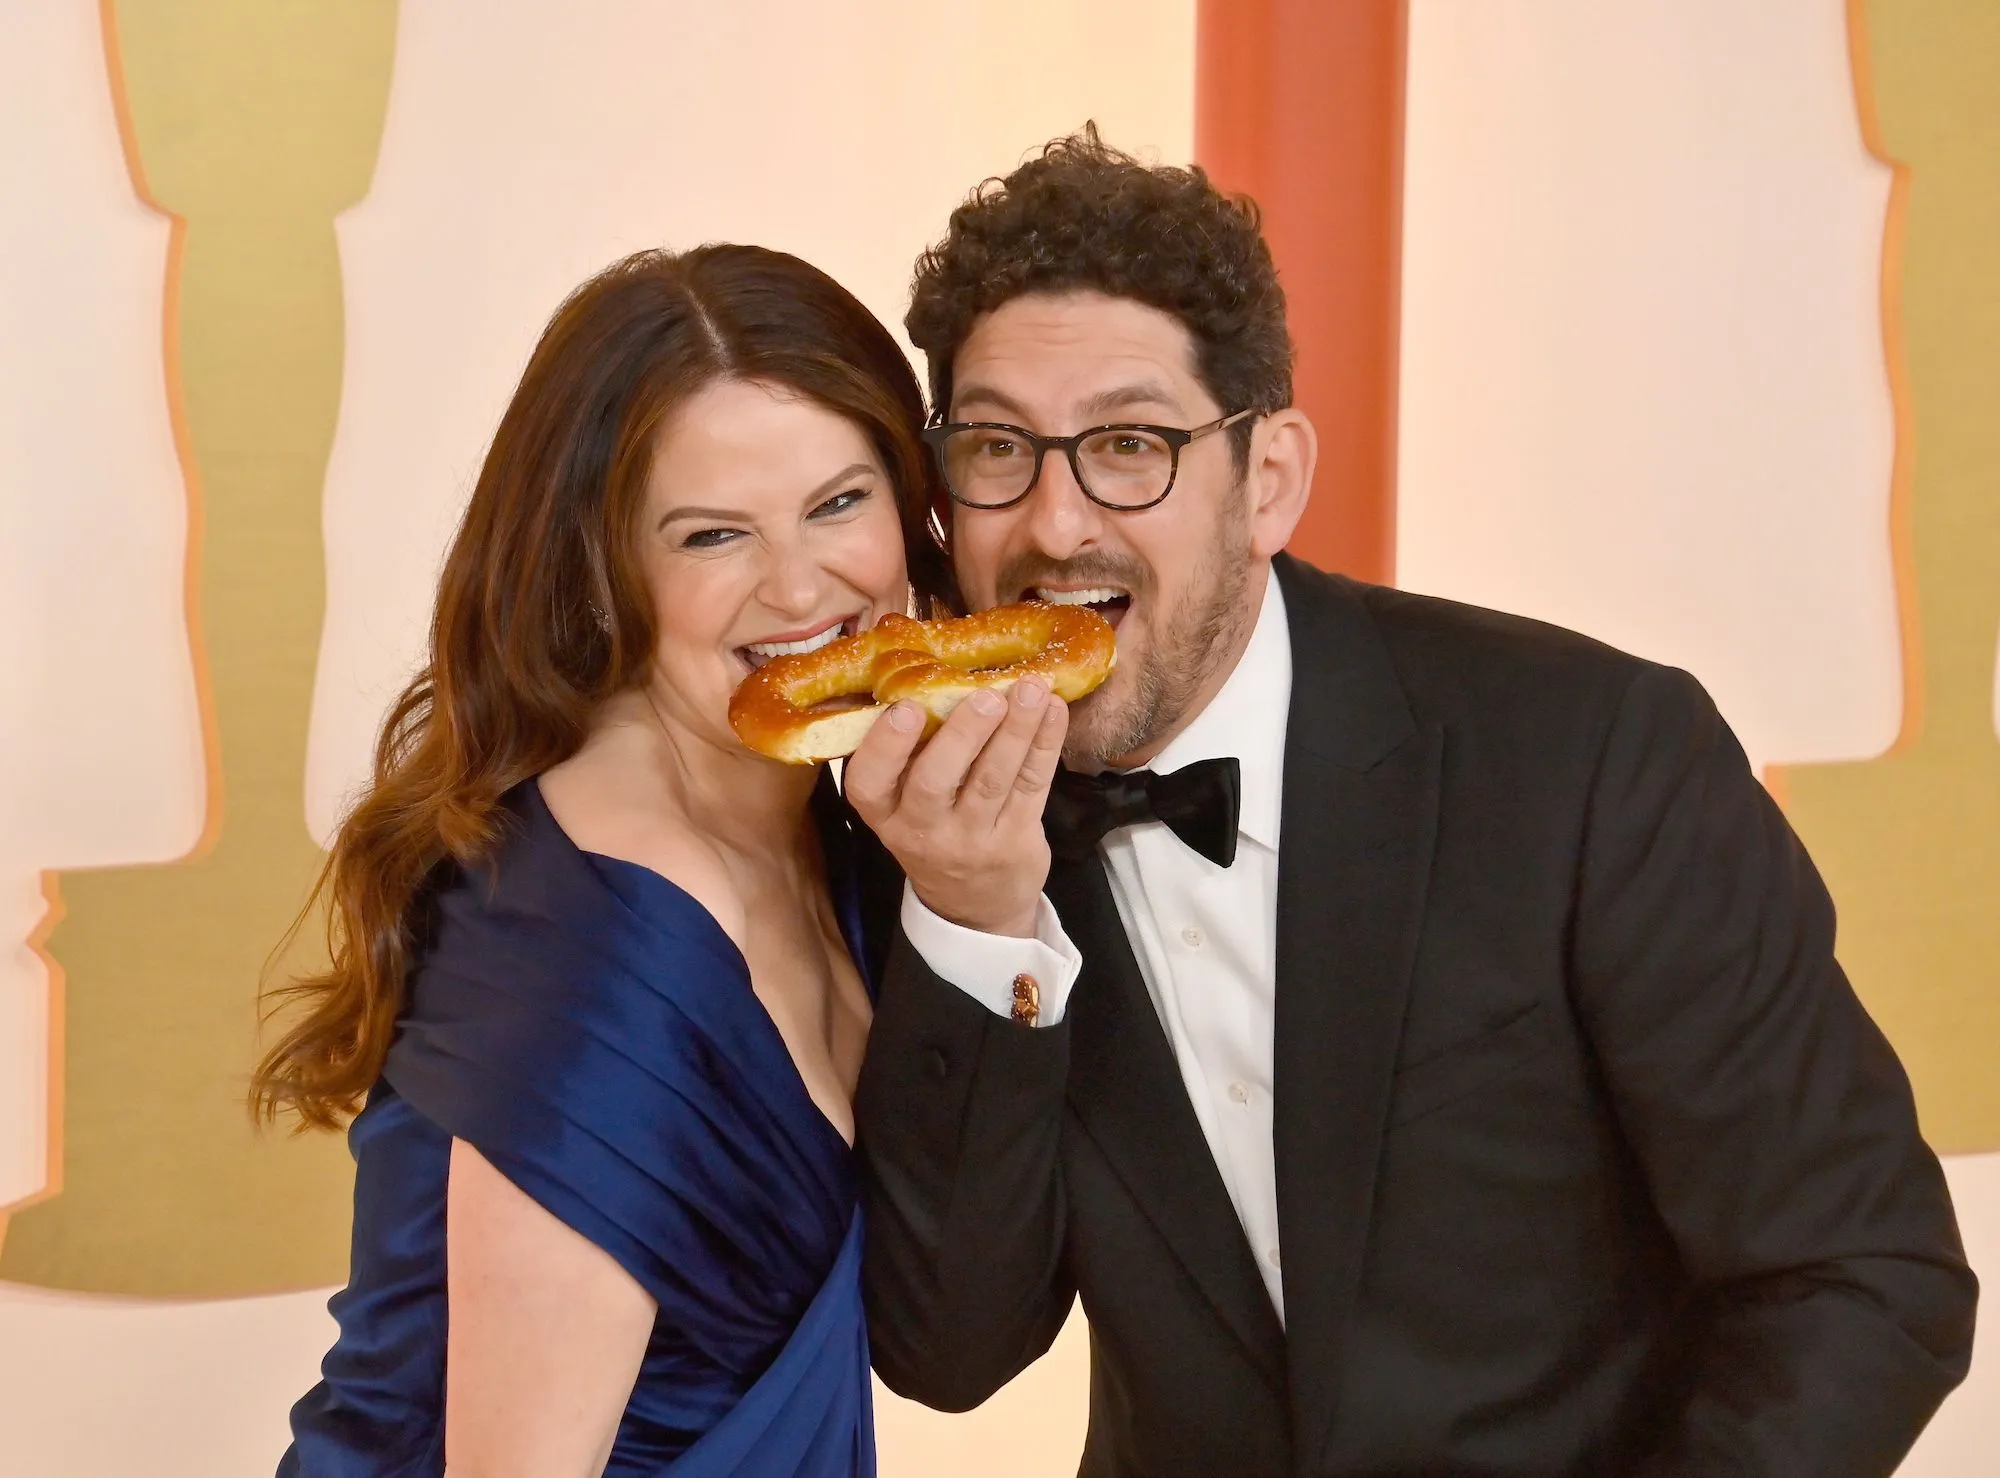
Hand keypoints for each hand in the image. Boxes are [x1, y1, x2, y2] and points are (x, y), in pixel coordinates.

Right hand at [844, 677, 1068, 937]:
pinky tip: (1054, 710)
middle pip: (936, 782)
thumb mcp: (904, 806)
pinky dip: (1045, 744)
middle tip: (987, 696)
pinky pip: (1032, 787)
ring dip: (1015, 731)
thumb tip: (934, 671)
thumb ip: (911, 754)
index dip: (886, 746)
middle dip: (963, 734)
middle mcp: (923, 830)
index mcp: (884, 813)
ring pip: (993, 781)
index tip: (906, 707)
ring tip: (1031, 689)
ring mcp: (972, 839)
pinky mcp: (1016, 841)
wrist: (974, 907)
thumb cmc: (933, 831)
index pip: (870, 783)